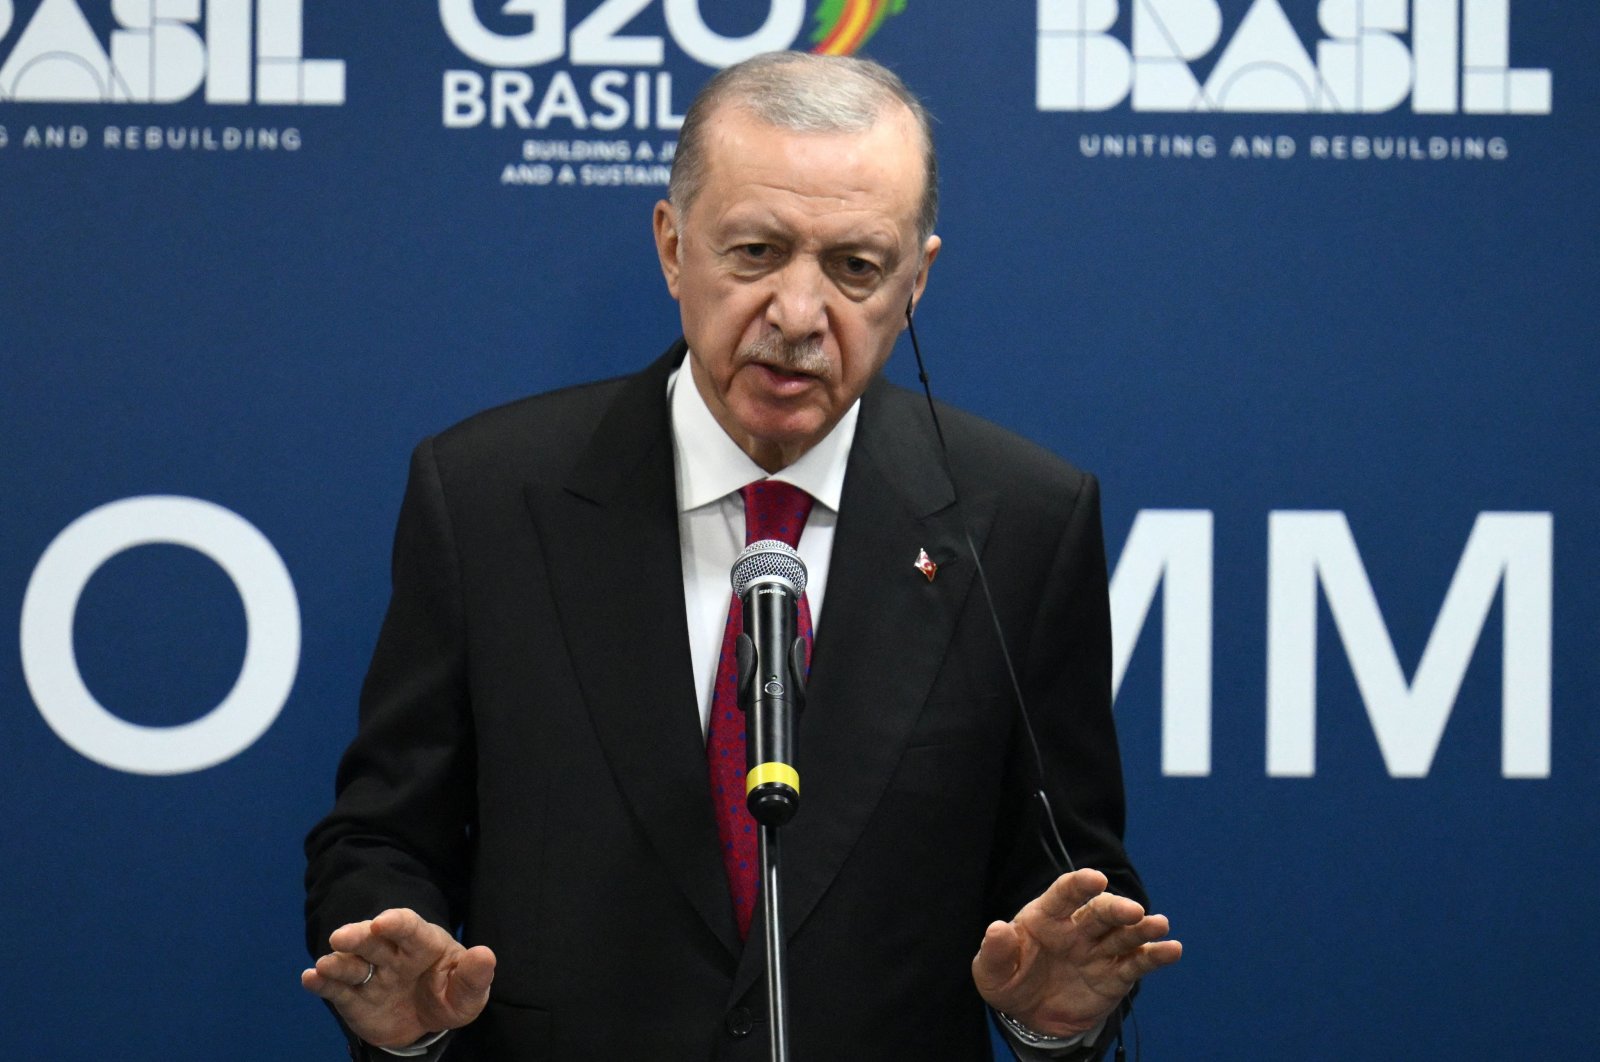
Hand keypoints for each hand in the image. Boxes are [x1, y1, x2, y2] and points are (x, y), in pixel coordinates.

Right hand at [300, 908, 496, 1048]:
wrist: (427, 1022)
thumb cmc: (450, 995)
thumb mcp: (468, 992)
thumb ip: (475, 976)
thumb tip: (485, 955)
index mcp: (423, 943)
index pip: (409, 927)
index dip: (396, 922)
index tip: (383, 921)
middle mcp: (392, 953)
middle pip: (373, 940)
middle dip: (358, 936)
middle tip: (342, 937)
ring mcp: (371, 974)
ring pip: (351, 963)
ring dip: (337, 962)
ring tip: (324, 965)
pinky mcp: (353, 997)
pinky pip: (336, 988)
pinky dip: (321, 982)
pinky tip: (310, 978)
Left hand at [972, 869, 1180, 1037]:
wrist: (1029, 1016)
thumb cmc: (1009, 982)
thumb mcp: (991, 972)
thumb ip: (996, 952)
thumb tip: (996, 929)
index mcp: (1046, 917)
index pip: (1064, 894)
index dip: (1079, 884)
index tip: (1095, 878)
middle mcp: (1077, 928)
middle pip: (1101, 912)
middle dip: (1117, 908)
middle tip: (1133, 911)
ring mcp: (1099, 950)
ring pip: (1124, 934)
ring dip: (1143, 928)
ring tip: (1160, 925)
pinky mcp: (1115, 975)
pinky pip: (1137, 963)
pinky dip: (1155, 956)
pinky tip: (1172, 950)